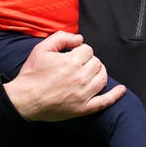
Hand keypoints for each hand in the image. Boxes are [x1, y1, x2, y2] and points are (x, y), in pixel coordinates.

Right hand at [4, 31, 126, 120]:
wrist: (24, 100)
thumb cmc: (32, 74)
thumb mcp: (41, 49)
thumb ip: (61, 38)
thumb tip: (80, 39)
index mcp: (71, 62)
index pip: (88, 50)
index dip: (80, 50)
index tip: (71, 55)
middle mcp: (80, 78)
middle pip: (97, 63)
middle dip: (89, 60)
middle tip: (77, 64)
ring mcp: (84, 95)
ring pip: (102, 78)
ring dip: (99, 72)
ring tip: (90, 72)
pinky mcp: (84, 108)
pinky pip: (104, 102)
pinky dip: (115, 95)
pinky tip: (121, 90)